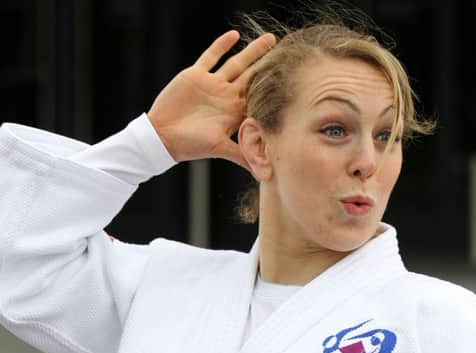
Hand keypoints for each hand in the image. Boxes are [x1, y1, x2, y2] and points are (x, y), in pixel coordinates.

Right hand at [147, 30, 275, 169]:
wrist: (162, 135)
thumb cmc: (191, 145)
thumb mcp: (220, 148)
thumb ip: (242, 155)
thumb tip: (265, 175)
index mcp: (234, 111)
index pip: (258, 96)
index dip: (274, 88)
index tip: (293, 79)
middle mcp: (227, 96)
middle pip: (252, 76)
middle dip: (269, 65)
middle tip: (288, 53)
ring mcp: (212, 84)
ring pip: (236, 64)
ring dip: (252, 51)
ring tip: (269, 39)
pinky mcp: (196, 75)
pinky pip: (211, 56)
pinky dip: (221, 45)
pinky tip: (234, 35)